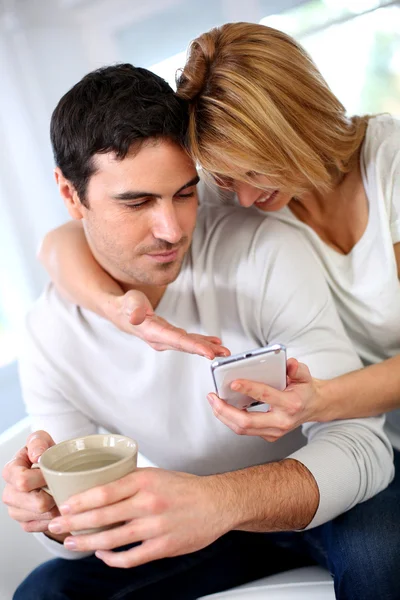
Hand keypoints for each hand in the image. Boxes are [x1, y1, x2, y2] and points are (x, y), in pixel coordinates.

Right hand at [2, 431, 60, 533]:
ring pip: (44, 516)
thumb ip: (38, 442)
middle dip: (54, 494)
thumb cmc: (46, 454)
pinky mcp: (26, 524)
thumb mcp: (42, 441)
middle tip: (61, 485)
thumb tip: (37, 456)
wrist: (51, 470)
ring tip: (61, 493)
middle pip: (37, 503)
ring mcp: (16, 511)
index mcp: (10, 471)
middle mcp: (10, 493)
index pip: (23, 481)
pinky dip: (56, 516)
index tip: (52, 472)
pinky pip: (45, 526)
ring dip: (57, 505)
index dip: (42, 478)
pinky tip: (57, 505)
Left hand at [47, 468, 233, 567]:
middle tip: (55, 526)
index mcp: (145, 480)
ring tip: (71, 543)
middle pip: (103, 516)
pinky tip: (102, 555)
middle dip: (75, 523)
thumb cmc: (185, 488)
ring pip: (112, 539)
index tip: (64, 506)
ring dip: (87, 543)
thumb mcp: (156, 474)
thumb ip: (130, 482)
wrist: (217, 503)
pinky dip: (112, 558)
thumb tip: (99, 490)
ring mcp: (156, 527)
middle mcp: (148, 502)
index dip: (80, 501)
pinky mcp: (163, 547)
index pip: (104, 491)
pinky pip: (131, 557)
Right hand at [106, 289, 229, 359]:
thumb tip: (135, 316)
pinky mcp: (169, 336)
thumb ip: (133, 309)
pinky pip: (187, 341)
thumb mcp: (129, 303)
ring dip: (207, 348)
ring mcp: (166, 340)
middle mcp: (161, 340)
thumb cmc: (126, 305)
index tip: (209, 354)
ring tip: (224, 351)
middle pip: (187, 346)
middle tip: (225, 354)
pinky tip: (214, 343)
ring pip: (189, 345)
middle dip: (206, 350)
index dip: (194, 347)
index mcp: (153, 333)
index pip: (177, 341)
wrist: (120, 312)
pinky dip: (201, 342)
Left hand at [208, 359, 322, 441]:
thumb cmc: (305, 388)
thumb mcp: (305, 374)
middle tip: (212, 397)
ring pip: (243, 429)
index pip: (265, 396)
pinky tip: (223, 408)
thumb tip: (288, 363)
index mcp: (291, 405)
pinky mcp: (268, 435)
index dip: (248, 389)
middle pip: (247, 422)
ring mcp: (275, 432)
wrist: (314, 406)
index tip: (233, 382)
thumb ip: (296, 368)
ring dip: (224, 416)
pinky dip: (231, 419)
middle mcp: (282, 422)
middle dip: (225, 410)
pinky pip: (245, 430)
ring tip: (213, 401)